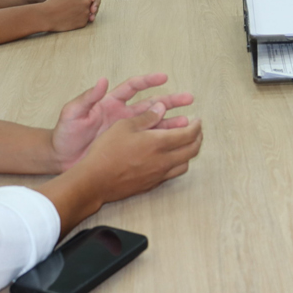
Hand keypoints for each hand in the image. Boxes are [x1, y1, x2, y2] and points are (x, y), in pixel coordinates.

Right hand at [37, 0, 94, 31]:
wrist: (46, 16)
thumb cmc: (54, 2)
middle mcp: (86, 1)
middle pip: (88, 2)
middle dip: (81, 4)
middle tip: (71, 7)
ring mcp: (86, 12)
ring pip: (87, 12)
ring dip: (80, 12)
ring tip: (69, 13)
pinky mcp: (84, 22)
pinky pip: (84, 20)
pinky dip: (78, 20)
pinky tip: (70, 19)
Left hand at [50, 74, 195, 169]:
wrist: (60, 158)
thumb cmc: (65, 133)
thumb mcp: (72, 113)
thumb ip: (87, 98)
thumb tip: (102, 80)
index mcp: (110, 103)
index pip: (133, 87)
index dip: (148, 81)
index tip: (164, 78)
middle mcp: (122, 115)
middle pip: (150, 105)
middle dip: (170, 101)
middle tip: (189, 99)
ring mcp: (126, 132)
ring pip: (154, 125)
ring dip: (170, 122)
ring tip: (187, 123)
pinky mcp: (127, 147)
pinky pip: (148, 143)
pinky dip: (161, 142)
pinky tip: (174, 143)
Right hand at [62, 101, 202, 208]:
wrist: (94, 181)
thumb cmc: (107, 151)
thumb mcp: (123, 126)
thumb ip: (146, 117)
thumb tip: (161, 107)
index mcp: (159, 143)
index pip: (189, 134)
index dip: (196, 126)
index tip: (197, 120)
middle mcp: (163, 161)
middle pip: (192, 150)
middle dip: (198, 138)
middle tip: (197, 130)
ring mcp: (158, 175)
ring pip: (185, 164)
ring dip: (189, 153)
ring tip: (185, 144)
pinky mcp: (151, 185)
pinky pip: (172, 174)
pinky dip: (177, 164)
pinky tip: (169, 158)